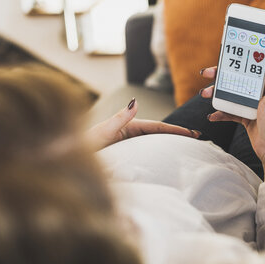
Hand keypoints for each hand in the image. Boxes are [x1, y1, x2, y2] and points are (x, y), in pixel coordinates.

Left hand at [86, 98, 200, 150]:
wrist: (66, 159)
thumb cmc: (81, 146)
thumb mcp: (102, 132)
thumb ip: (119, 119)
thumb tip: (135, 102)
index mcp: (127, 127)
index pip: (157, 128)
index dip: (176, 130)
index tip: (193, 133)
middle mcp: (129, 135)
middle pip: (159, 134)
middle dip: (178, 135)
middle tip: (197, 139)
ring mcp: (128, 145)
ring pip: (154, 144)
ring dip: (170, 145)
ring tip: (188, 149)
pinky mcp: (125, 156)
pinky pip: (147, 155)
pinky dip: (160, 155)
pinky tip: (167, 161)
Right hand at [201, 53, 264, 180]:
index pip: (250, 67)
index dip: (238, 59)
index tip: (224, 53)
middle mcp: (258, 93)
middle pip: (236, 79)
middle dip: (220, 76)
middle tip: (206, 74)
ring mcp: (251, 105)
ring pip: (230, 95)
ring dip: (216, 94)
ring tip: (204, 94)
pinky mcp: (246, 118)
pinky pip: (230, 112)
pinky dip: (220, 113)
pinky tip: (211, 115)